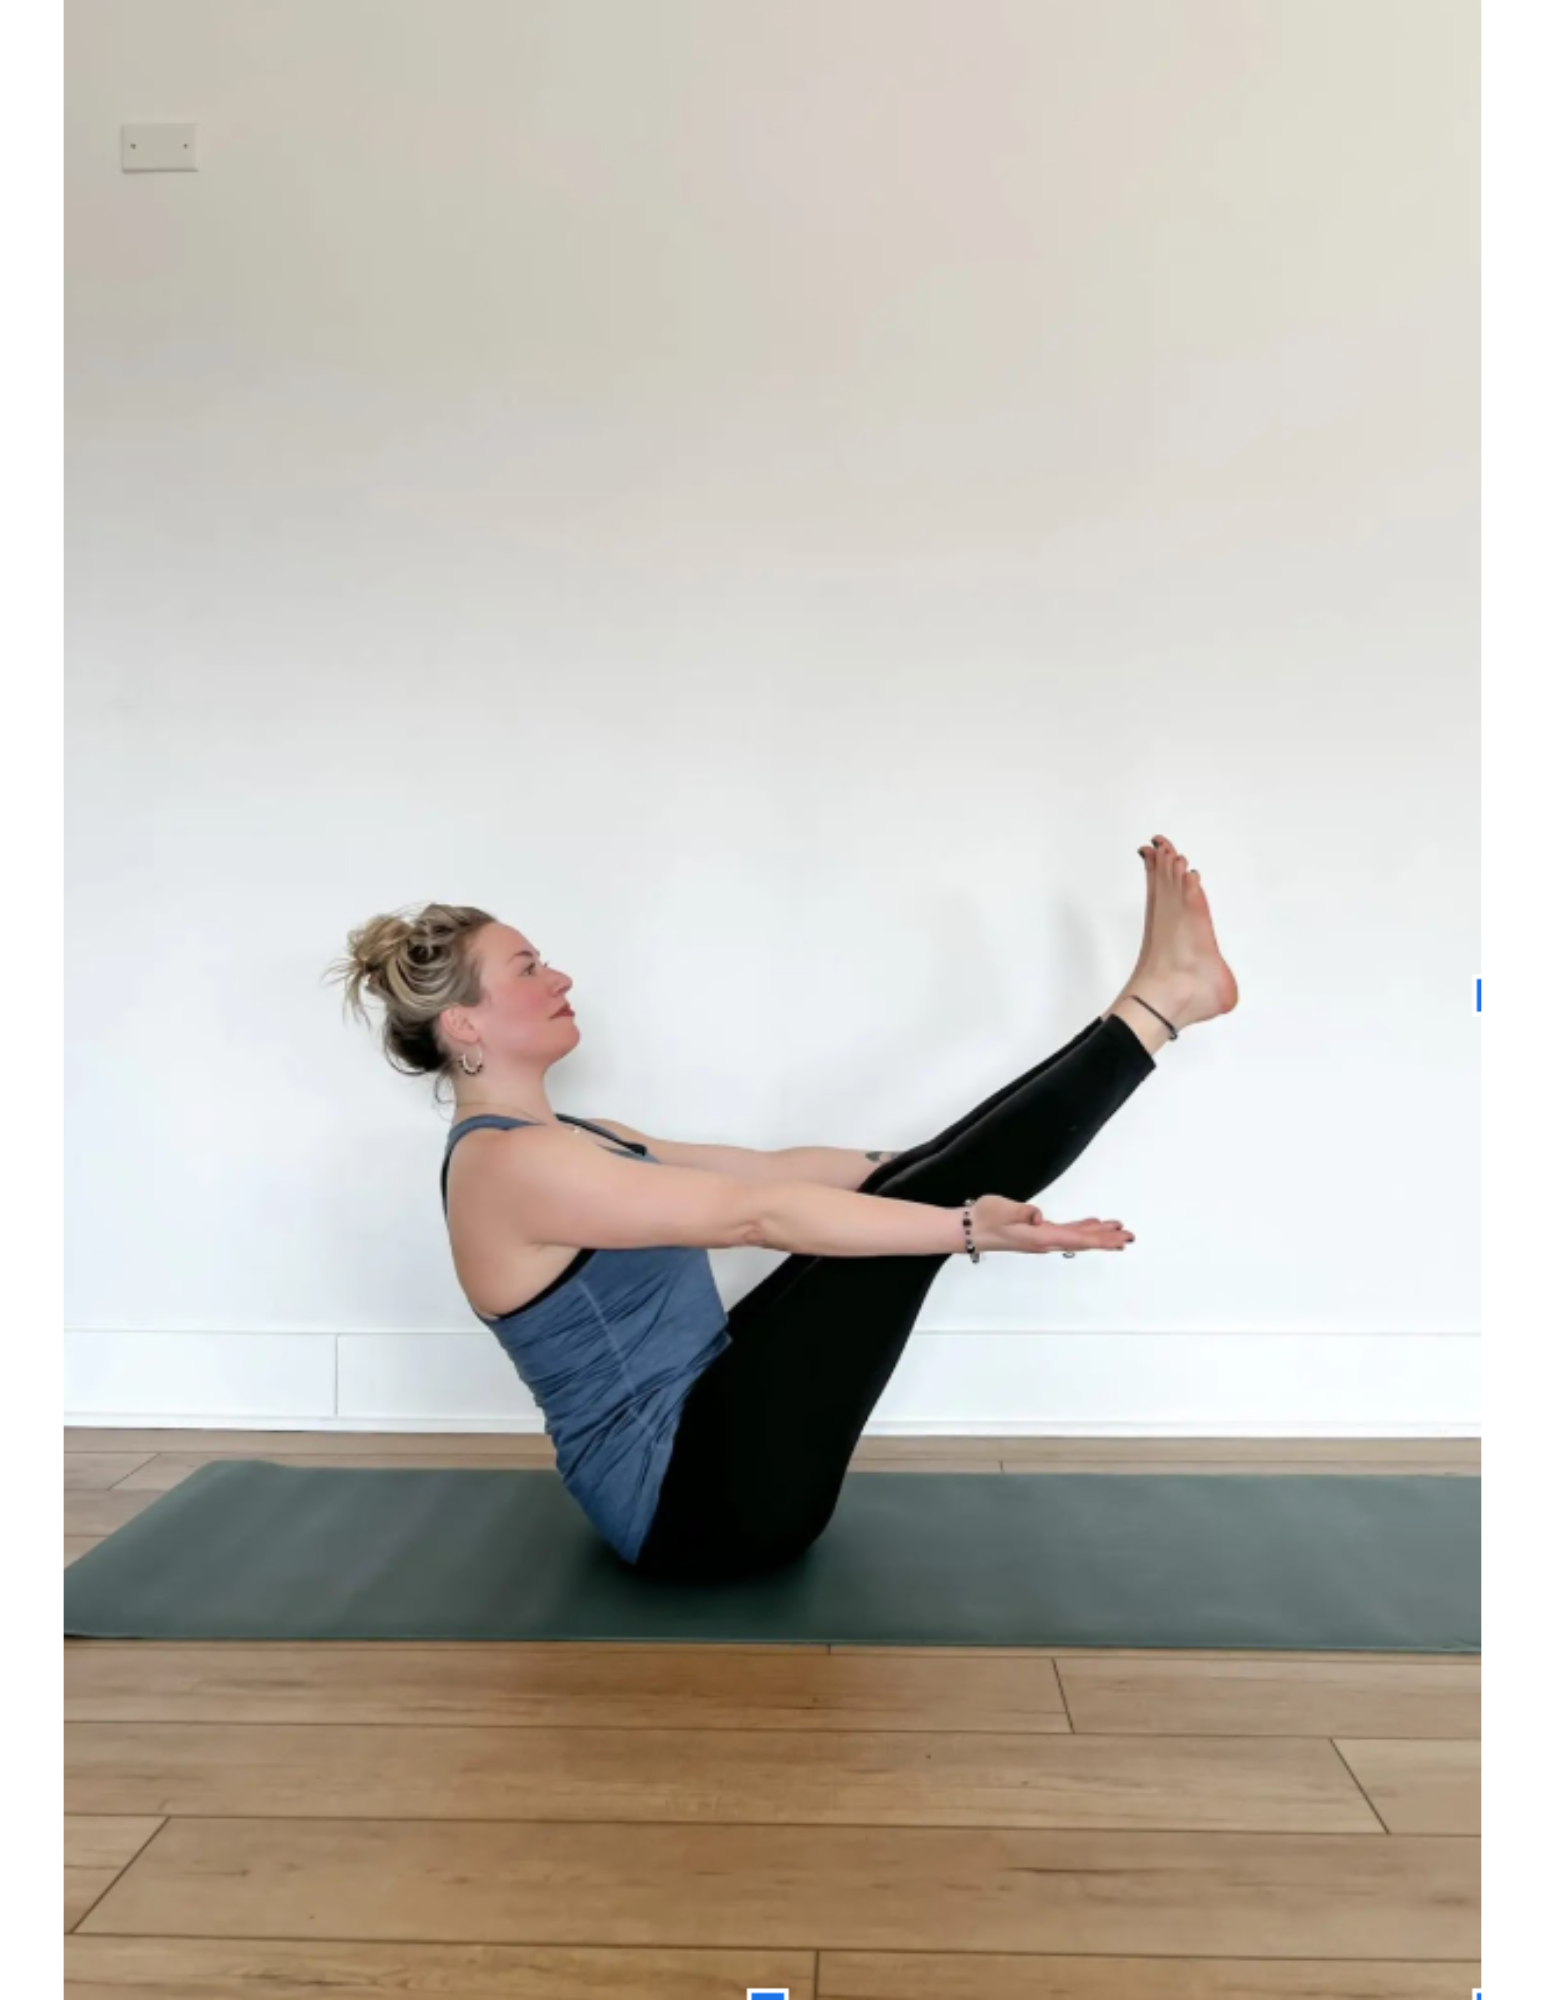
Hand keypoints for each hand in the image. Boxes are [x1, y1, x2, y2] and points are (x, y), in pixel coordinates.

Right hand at [971, 1194, 1133, 1255]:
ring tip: (1117, 1232)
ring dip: (1097, 1235)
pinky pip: (1066, 1233)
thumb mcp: (1003, 1210)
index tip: (1121, 1238)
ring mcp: (1041, 1238)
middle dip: (1107, 1239)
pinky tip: (1089, 1225)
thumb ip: (1022, 1212)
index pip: (1078, 1238)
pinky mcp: (1036, 1234)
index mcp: (1040, 1236)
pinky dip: (1082, 1229)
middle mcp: (1045, 1241)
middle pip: (1083, 1241)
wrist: (968, 1229)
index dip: (1101, 1237)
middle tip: (1129, 1237)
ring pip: (1077, 1238)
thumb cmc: (985, 1218)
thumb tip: (1038, 1216)